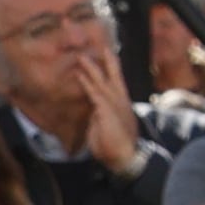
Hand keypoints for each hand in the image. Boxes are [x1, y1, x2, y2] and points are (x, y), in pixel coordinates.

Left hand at [60, 31, 145, 167]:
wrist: (125, 156)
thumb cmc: (116, 146)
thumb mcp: (108, 127)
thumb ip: (101, 116)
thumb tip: (95, 111)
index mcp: (122, 105)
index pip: (117, 84)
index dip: (113, 70)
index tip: (108, 57)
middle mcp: (120, 102)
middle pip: (113, 77)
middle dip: (108, 62)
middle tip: (102, 47)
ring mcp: (114, 105)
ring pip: (101, 82)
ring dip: (92, 69)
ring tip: (82, 57)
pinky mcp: (105, 110)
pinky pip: (94, 93)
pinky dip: (86, 83)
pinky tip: (79, 74)